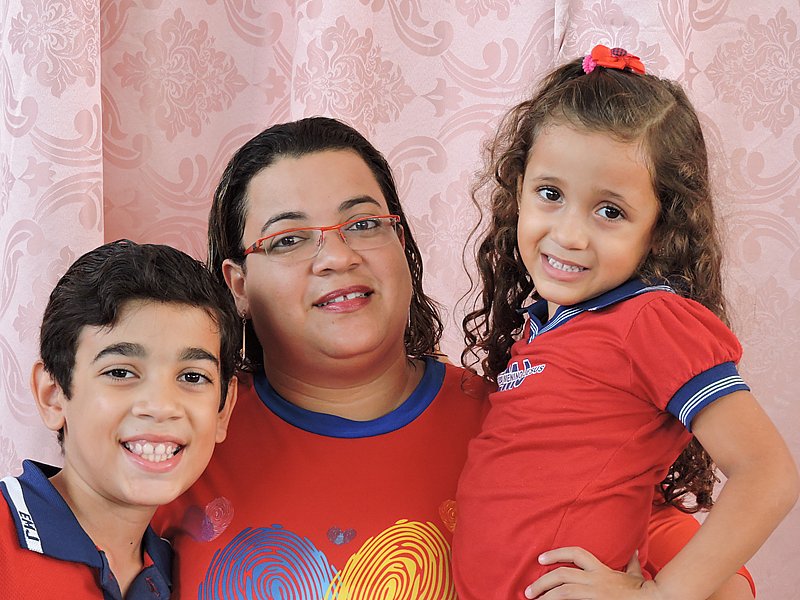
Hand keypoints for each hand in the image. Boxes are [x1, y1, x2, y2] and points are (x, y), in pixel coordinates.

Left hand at [524, 547, 660, 599]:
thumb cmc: (644, 592)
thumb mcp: (636, 576)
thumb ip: (632, 563)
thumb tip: (635, 552)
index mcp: (601, 569)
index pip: (575, 554)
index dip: (556, 553)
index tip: (540, 559)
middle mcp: (595, 580)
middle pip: (561, 574)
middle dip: (542, 581)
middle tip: (529, 591)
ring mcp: (594, 593)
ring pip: (563, 591)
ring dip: (545, 595)